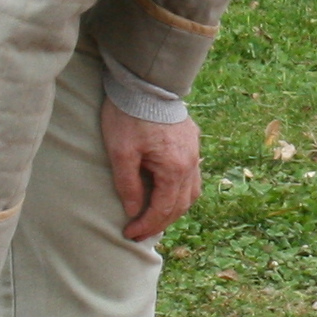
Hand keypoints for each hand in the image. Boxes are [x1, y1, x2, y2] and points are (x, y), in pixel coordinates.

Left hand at [102, 101, 201, 241]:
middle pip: (181, 205)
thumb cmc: (130, 116)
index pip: (163, 209)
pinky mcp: (192, 141)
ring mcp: (194, 152)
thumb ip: (128, 185)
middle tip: (140, 232)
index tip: (129, 234)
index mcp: (175, 168)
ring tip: (155, 217)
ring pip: (191, 193)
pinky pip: (192, 176)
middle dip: (160, 222)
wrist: (145, 83)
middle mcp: (191, 163)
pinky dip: (180, 192)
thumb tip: (134, 211)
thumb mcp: (121, 153)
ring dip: (174, 209)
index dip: (146, 225)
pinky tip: (167, 192)